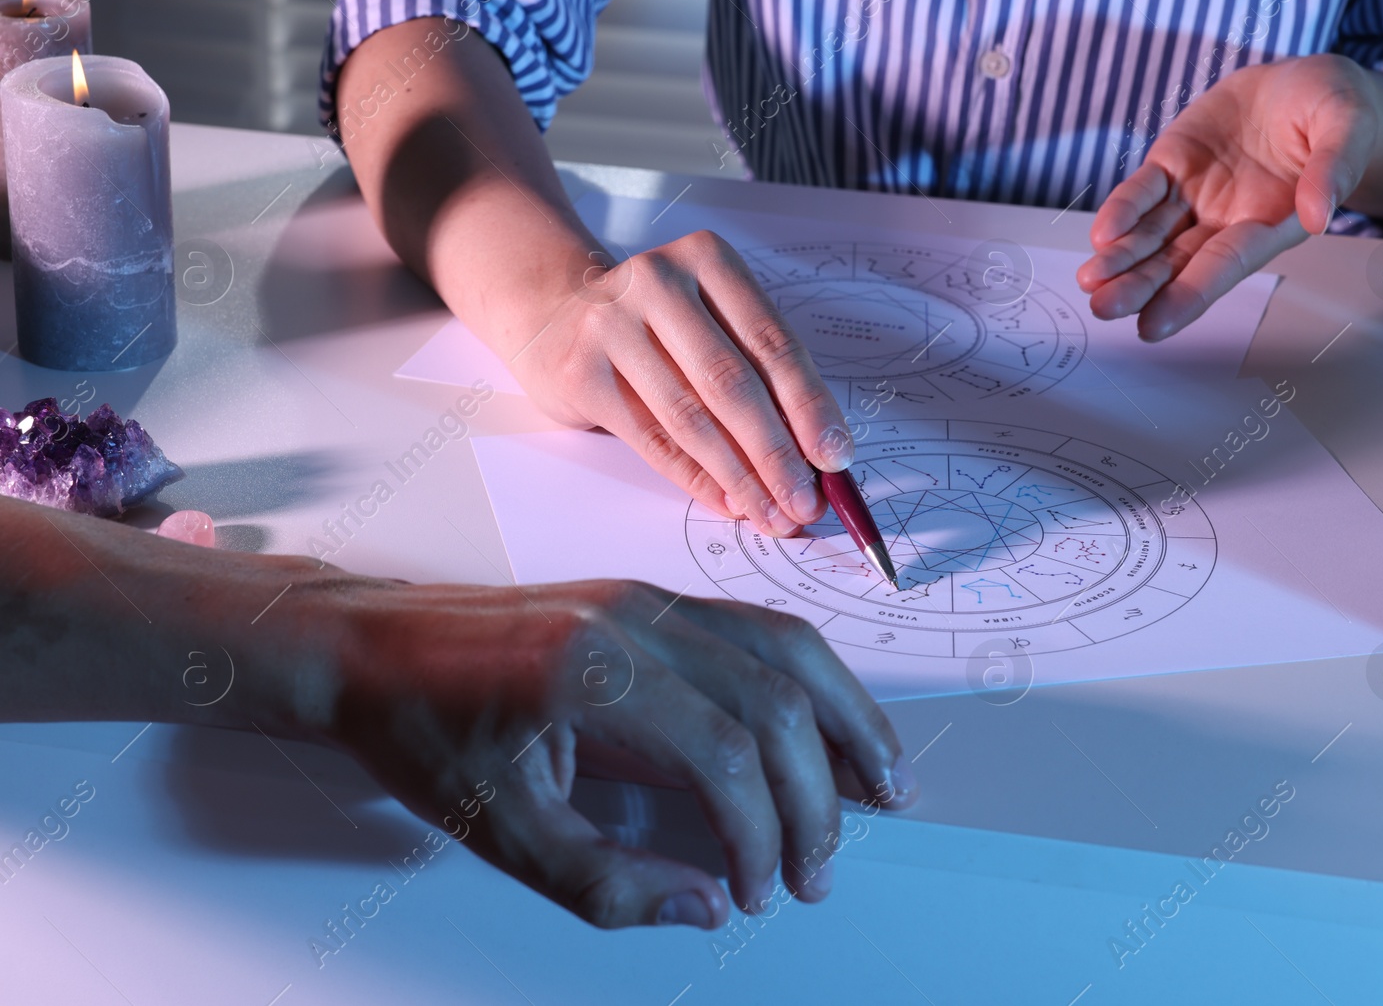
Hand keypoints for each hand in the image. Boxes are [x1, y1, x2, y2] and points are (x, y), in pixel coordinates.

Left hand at [324, 576, 916, 928]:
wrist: (374, 649)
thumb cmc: (425, 731)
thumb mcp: (500, 831)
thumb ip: (607, 883)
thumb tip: (707, 904)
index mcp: (593, 673)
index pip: (723, 750)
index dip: (761, 830)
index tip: (763, 888)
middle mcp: (635, 621)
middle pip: (772, 699)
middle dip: (817, 792)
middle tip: (825, 865)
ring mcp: (649, 600)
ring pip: (785, 647)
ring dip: (846, 716)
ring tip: (886, 780)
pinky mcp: (653, 599)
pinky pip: (758, 628)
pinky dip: (810, 677)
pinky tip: (833, 719)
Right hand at [519, 231, 853, 536]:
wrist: (555, 317)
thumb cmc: (657, 326)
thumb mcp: (711, 322)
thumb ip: (761, 374)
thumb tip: (817, 455)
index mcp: (707, 260)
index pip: (772, 342)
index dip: (809, 406)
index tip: (836, 457)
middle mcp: (657, 283)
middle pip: (732, 382)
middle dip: (776, 452)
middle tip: (805, 501)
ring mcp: (612, 325)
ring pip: (691, 417)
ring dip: (740, 477)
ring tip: (772, 513)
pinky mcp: (581, 372)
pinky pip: (652, 439)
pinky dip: (696, 478)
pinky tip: (728, 503)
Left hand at [1076, 54, 1382, 339]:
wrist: (1304, 84)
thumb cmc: (1336, 112)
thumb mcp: (1349, 127)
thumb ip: (1333, 167)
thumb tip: (1319, 215)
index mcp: (1272, 223)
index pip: (1225, 264)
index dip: (1189, 295)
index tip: (1153, 325)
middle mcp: (1227, 219)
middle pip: (1178, 262)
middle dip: (1140, 287)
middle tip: (1103, 308)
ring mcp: (1196, 195)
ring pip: (1152, 236)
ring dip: (1121, 259)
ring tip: (1089, 281)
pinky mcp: (1173, 164)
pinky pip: (1142, 192)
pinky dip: (1121, 211)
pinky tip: (1100, 234)